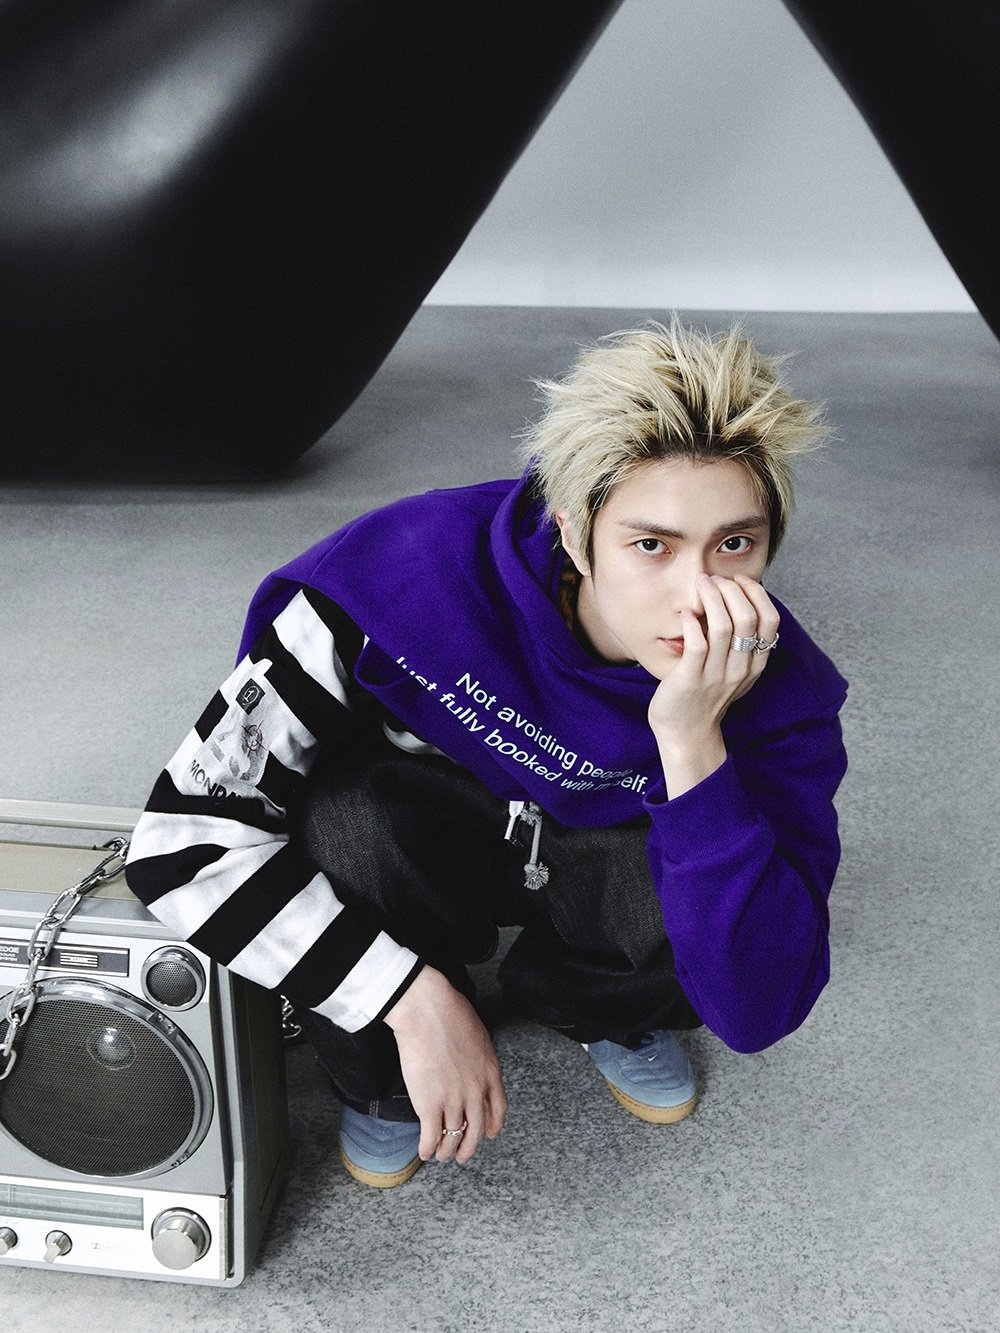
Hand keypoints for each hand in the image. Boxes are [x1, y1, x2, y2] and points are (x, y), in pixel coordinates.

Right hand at [384, 965, 506, 1164]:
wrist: (428, 1012)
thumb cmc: (449, 1013)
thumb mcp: (478, 1035)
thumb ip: (477, 1055)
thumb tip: (469, 1060)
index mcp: (491, 1072)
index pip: (498, 1108)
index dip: (494, 1125)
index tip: (491, 1134)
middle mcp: (476, 1092)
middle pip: (476, 1130)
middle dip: (469, 1147)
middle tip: (463, 1155)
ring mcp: (453, 1101)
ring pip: (453, 1137)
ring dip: (447, 1150)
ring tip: (441, 1156)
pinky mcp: (430, 1105)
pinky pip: (431, 1136)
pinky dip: (428, 1148)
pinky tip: (424, 1153)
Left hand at [646, 574, 778, 795]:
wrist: (686, 735)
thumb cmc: (705, 697)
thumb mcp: (734, 671)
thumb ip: (740, 643)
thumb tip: (737, 601)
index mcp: (755, 664)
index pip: (770, 620)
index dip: (756, 593)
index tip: (738, 580)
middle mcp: (740, 669)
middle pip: (748, 617)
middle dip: (731, 589)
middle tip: (713, 579)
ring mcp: (716, 675)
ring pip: (723, 626)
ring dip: (711, 598)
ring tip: (700, 585)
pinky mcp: (690, 680)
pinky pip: (697, 644)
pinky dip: (692, 622)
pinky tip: (686, 613)